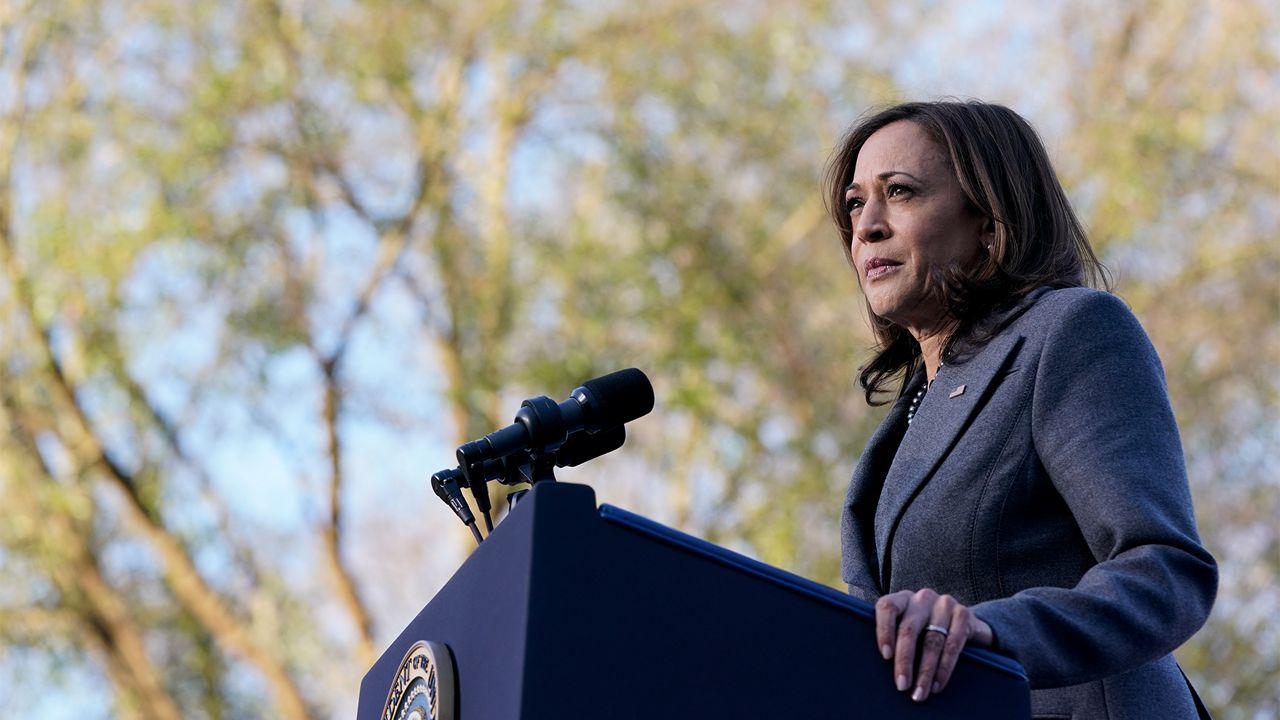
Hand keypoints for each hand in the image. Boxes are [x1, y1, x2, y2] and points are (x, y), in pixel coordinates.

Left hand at [874, 589, 993, 701]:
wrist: (966, 624)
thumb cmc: (926, 631)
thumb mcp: (910, 630)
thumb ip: (895, 640)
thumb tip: (873, 669)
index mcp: (902, 600)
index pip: (887, 607)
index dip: (884, 631)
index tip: (885, 656)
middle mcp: (922, 598)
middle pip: (909, 629)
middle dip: (904, 661)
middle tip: (902, 686)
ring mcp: (944, 604)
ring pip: (932, 641)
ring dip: (925, 671)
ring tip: (919, 693)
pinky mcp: (964, 615)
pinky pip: (953, 645)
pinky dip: (944, 668)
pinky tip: (937, 684)